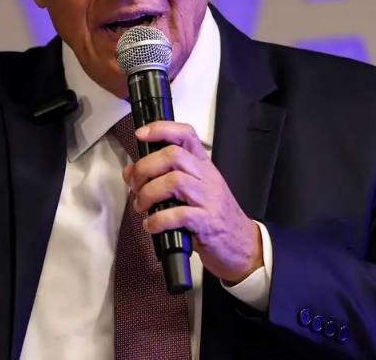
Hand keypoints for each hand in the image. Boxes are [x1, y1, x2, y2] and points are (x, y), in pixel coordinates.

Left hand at [123, 121, 263, 284]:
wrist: (243, 245)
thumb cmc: (215, 217)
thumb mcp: (191, 192)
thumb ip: (162, 179)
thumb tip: (131, 172)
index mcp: (203, 166)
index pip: (185, 135)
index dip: (161, 129)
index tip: (141, 134)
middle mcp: (207, 178)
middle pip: (173, 156)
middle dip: (145, 167)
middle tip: (135, 184)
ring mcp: (209, 199)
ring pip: (174, 181)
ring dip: (149, 193)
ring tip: (141, 205)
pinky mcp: (208, 223)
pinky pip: (179, 214)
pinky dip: (159, 220)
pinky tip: (152, 225)